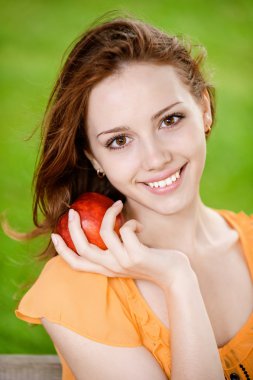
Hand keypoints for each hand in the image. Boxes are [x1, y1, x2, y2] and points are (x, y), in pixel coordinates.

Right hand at [51, 200, 191, 289]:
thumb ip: (115, 248)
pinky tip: (139, 225)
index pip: (76, 263)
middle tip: (73, 211)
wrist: (175, 276)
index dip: (62, 250)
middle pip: (83, 248)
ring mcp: (123, 262)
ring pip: (105, 232)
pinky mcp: (136, 255)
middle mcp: (111, 267)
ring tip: (119, 205)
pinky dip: (131, 222)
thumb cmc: (152, 263)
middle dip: (74, 227)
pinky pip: (126, 229)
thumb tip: (106, 225)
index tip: (54, 235)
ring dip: (111, 213)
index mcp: (106, 269)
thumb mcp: (128, 257)